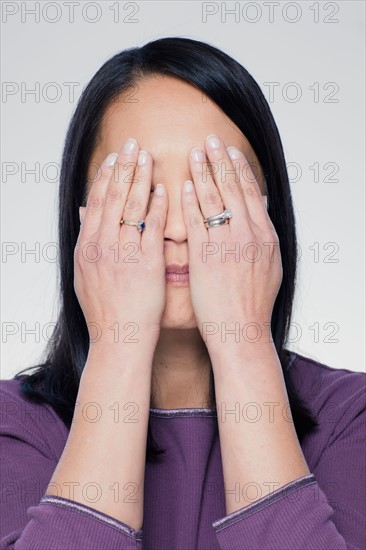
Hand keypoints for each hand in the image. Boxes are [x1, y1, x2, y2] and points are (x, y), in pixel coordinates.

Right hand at [76, 139, 167, 347]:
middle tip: (133, 143)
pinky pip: (152, 228)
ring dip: (140, 178)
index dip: (106, 176)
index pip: (96, 202)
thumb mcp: (85, 275)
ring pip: (130, 207)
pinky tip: (164, 189)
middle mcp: (102, 246)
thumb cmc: (106, 310)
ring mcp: (123, 254)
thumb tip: (86, 214)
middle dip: (123, 167)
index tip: (115, 156)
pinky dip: (157, 206)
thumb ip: (87, 242)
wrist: (119, 338)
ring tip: (148, 156)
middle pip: (112, 197)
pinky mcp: (146, 263)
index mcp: (87, 247)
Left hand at [182, 134, 282, 349]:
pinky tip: (185, 185)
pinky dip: (191, 202)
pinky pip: (197, 222)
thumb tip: (260, 208)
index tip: (230, 150)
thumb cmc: (253, 303)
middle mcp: (248, 235)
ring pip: (215, 199)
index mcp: (264, 236)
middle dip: (221, 160)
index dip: (240, 169)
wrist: (241, 331)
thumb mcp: (270, 266)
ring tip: (195, 153)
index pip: (251, 192)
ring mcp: (227, 245)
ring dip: (204, 173)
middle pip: (233, 188)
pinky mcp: (205, 257)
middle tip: (211, 139)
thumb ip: (264, 235)